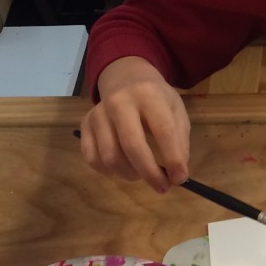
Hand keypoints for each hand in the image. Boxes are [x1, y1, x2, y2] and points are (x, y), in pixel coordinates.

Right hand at [78, 57, 190, 193]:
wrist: (125, 78)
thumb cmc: (156, 99)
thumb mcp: (176, 111)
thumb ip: (180, 140)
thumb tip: (176, 174)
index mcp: (149, 95)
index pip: (163, 130)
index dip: (173, 158)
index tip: (180, 179)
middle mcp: (119, 102)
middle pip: (132, 146)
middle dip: (150, 173)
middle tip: (163, 187)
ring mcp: (98, 114)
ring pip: (110, 157)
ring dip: (130, 174)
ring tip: (143, 173)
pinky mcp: (84, 125)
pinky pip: (93, 159)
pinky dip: (110, 171)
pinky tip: (124, 168)